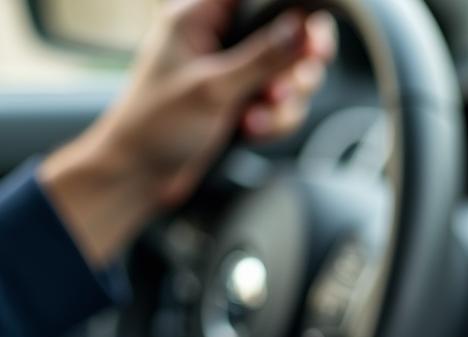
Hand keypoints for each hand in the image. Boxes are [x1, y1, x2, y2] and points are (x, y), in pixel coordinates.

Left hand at [41, 0, 335, 264]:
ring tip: (254, 122)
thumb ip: (262, 57)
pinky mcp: (242, 104)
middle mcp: (221, 39)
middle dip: (294, 71)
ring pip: (290, 77)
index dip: (294, 17)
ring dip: (283, 105)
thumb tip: (302, 29)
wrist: (141, 175)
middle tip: (279, 92)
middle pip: (288, 37)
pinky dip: (274, 123)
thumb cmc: (157, 126)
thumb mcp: (213, 88)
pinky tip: (250, 132)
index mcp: (201, 16)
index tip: (312, 44)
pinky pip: (280, 106)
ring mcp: (234, 74)